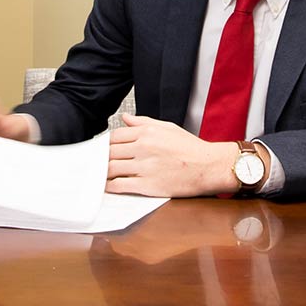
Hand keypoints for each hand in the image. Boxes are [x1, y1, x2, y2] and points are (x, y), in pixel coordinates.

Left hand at [106, 114, 236, 197]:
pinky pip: (120, 185)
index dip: (105, 144)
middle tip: (95, 165)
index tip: (102, 150)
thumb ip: (143, 122)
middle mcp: (143, 147)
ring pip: (111, 169)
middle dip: (101, 159)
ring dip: (102, 173)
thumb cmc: (191, 148)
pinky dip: (110, 187)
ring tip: (99, 176)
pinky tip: (108, 187)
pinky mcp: (148, 185)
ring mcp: (145, 167)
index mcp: (147, 132)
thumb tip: (125, 118)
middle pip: (109, 153)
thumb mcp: (168, 127)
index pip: (114, 136)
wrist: (209, 167)